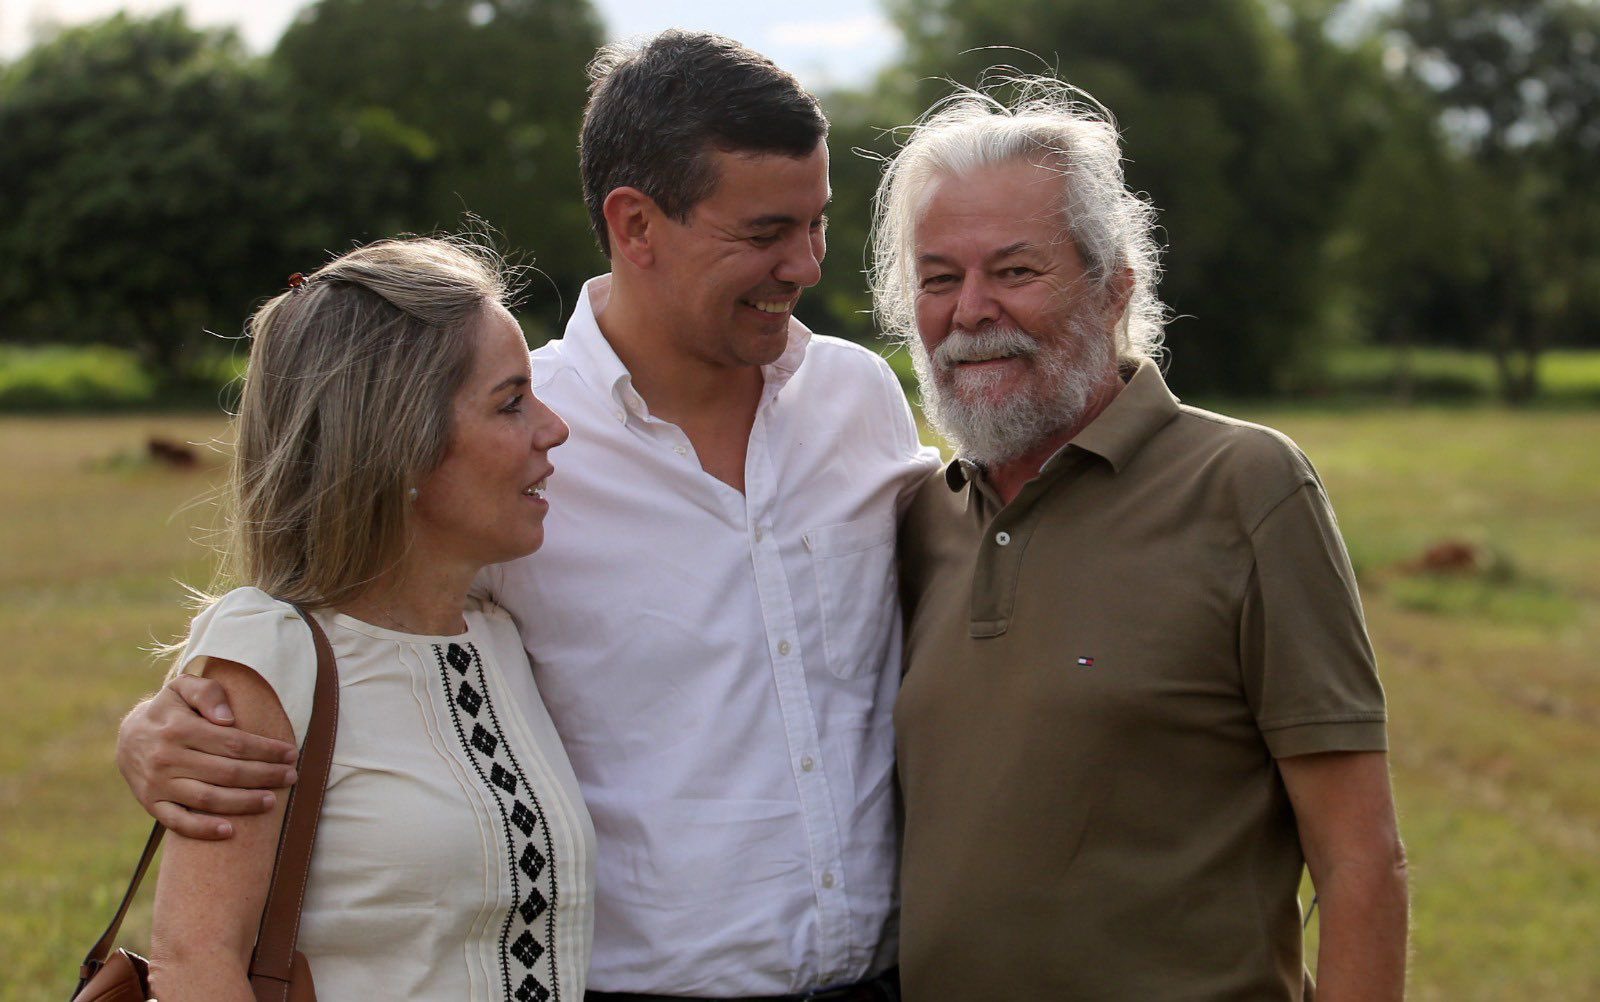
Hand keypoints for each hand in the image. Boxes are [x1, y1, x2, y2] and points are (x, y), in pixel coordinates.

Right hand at [117, 675, 298, 839]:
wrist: (126, 737)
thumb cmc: (169, 710)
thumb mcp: (183, 688)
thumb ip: (208, 693)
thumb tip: (229, 719)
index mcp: (179, 728)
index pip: (233, 743)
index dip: (265, 750)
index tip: (290, 754)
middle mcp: (167, 758)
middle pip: (227, 772)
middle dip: (264, 775)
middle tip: (291, 777)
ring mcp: (158, 784)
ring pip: (208, 799)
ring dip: (244, 802)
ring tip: (272, 801)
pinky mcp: (151, 804)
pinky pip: (178, 823)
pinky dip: (203, 830)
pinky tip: (230, 831)